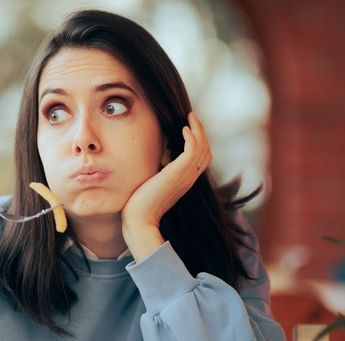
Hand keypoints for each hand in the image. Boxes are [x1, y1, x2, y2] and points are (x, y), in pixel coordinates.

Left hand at [121, 112, 211, 260]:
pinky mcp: (178, 174)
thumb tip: (157, 158)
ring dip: (198, 130)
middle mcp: (189, 178)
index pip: (201, 159)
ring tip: (191, 117)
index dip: (199, 142)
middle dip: (202, 132)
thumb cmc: (140, 204)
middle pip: (206, 151)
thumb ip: (159, 172)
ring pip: (202, 148)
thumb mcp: (153, 183)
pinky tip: (183, 129)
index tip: (190, 127)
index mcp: (184, 181)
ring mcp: (185, 176)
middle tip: (193, 117)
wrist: (138, 219)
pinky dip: (191, 137)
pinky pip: (192, 150)